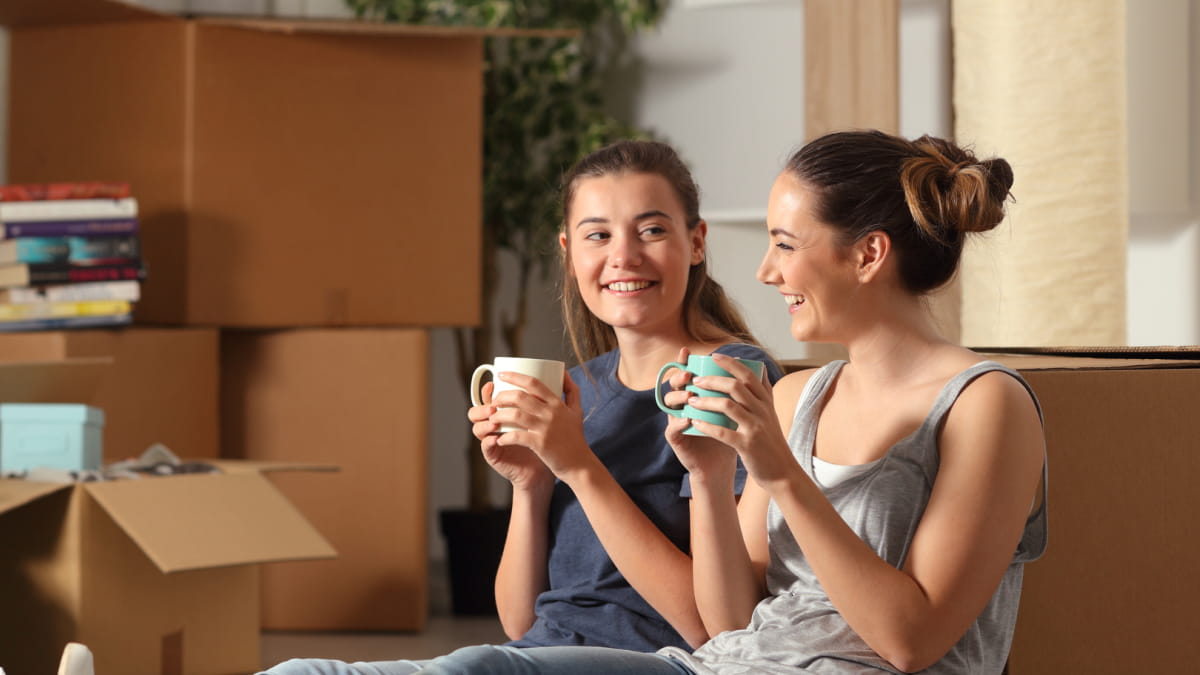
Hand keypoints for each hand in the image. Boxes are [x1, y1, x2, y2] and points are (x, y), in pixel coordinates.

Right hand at [467, 381, 552, 491]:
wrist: (547, 466)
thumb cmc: (548, 440)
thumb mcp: (551, 415)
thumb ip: (556, 395)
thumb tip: (564, 372)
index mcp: (507, 412)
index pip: (491, 397)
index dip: (488, 390)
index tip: (494, 382)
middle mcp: (497, 424)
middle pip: (480, 409)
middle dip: (486, 404)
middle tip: (495, 404)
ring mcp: (494, 439)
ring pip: (478, 426)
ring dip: (484, 422)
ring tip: (494, 421)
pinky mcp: (494, 454)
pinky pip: (486, 446)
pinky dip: (488, 441)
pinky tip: (495, 439)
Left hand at [489, 371, 596, 484]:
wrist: (580, 464)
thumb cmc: (575, 438)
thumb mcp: (577, 410)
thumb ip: (571, 390)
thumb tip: (564, 372)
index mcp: (557, 403)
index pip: (533, 383)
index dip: (514, 376)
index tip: (501, 374)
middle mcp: (551, 413)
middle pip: (520, 397)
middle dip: (502, 396)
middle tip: (494, 401)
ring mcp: (545, 428)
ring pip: (515, 415)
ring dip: (499, 415)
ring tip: (493, 419)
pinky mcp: (540, 444)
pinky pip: (517, 436)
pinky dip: (505, 437)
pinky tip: (500, 439)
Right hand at [661, 347, 737, 480]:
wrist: (722, 465)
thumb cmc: (730, 435)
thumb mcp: (737, 411)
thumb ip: (742, 391)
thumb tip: (759, 366)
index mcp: (696, 395)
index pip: (687, 374)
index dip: (684, 362)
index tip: (687, 351)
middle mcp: (684, 405)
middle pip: (674, 384)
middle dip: (680, 377)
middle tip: (690, 375)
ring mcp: (677, 420)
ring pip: (669, 403)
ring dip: (678, 397)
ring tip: (690, 396)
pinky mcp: (676, 439)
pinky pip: (672, 428)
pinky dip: (679, 422)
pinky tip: (688, 419)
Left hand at [684, 352, 797, 486]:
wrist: (783, 472)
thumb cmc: (771, 442)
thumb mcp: (771, 413)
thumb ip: (764, 391)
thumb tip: (760, 366)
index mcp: (766, 402)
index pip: (749, 374)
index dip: (730, 363)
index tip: (714, 356)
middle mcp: (763, 411)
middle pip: (735, 386)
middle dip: (712, 380)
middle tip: (696, 380)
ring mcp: (755, 428)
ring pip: (728, 406)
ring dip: (706, 401)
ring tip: (691, 400)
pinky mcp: (747, 445)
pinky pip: (723, 432)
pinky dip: (707, 426)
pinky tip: (695, 422)